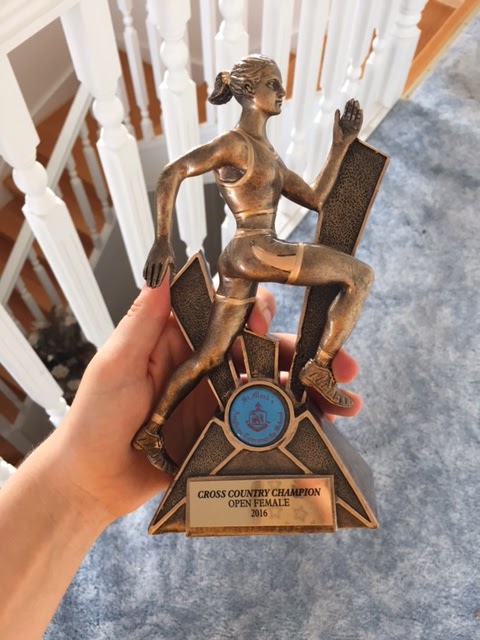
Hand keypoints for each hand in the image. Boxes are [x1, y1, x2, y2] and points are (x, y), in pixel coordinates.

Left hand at [46, 281, 359, 524]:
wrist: (92, 482)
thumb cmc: (95, 420)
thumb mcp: (115, 366)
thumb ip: (142, 323)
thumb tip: (162, 272)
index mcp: (183, 340)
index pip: (229, 313)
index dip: (259, 313)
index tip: (277, 322)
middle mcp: (208, 365)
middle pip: (263, 350)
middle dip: (304, 352)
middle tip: (340, 363)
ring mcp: (220, 400)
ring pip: (274, 386)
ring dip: (311, 389)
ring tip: (344, 402)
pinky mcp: (226, 434)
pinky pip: (267, 424)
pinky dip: (297, 423)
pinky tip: (323, 428)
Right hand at [143, 238, 175, 286]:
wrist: (161, 240)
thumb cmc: (168, 250)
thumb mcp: (172, 258)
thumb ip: (173, 266)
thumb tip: (174, 274)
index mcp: (164, 262)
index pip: (161, 273)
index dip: (158, 279)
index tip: (157, 285)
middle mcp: (157, 261)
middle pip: (154, 273)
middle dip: (153, 281)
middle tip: (152, 288)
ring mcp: (152, 260)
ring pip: (149, 271)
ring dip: (148, 279)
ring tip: (148, 285)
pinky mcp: (148, 259)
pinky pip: (146, 267)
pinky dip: (145, 273)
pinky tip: (145, 278)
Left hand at [333, 98, 362, 146]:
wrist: (340, 143)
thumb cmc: (336, 134)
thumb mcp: (336, 124)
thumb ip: (337, 117)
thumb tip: (337, 109)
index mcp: (344, 120)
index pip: (347, 111)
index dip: (348, 106)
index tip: (349, 100)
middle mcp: (349, 121)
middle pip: (352, 112)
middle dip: (353, 106)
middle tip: (354, 100)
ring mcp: (353, 125)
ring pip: (356, 115)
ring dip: (357, 109)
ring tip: (357, 103)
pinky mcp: (357, 128)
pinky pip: (359, 121)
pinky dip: (360, 116)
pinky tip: (361, 110)